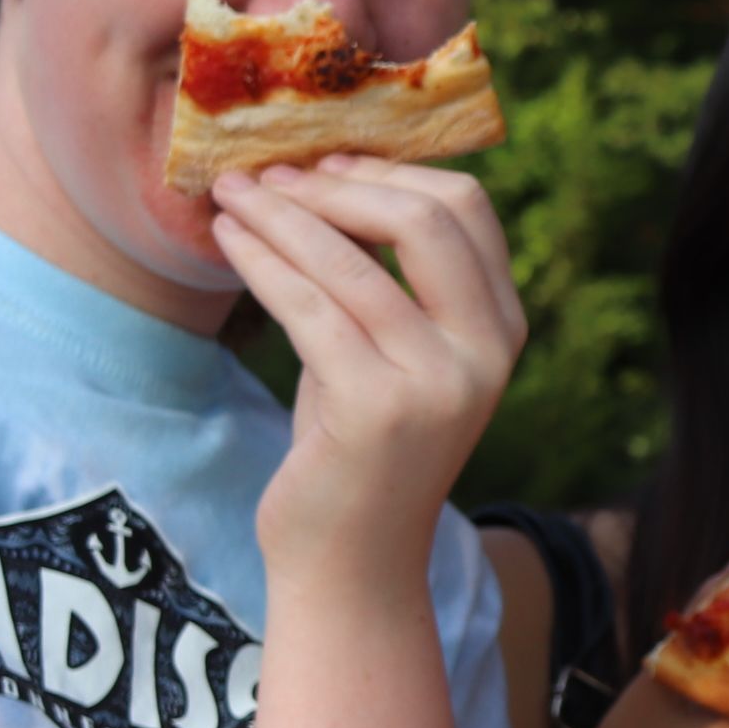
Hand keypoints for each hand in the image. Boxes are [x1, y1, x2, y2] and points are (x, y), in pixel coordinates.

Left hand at [215, 159, 527, 581]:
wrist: (350, 564)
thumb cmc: (358, 450)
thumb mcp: (394, 354)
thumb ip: (390, 279)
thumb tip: (331, 175)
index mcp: (502, 329)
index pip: (466, 208)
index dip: (389, 171)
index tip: (322, 163)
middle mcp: (485, 352)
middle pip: (425, 216)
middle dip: (336, 183)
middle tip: (267, 175)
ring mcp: (437, 383)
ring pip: (351, 258)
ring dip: (278, 214)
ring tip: (228, 196)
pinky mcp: (376, 409)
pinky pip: (308, 304)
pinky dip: (259, 260)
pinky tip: (226, 242)